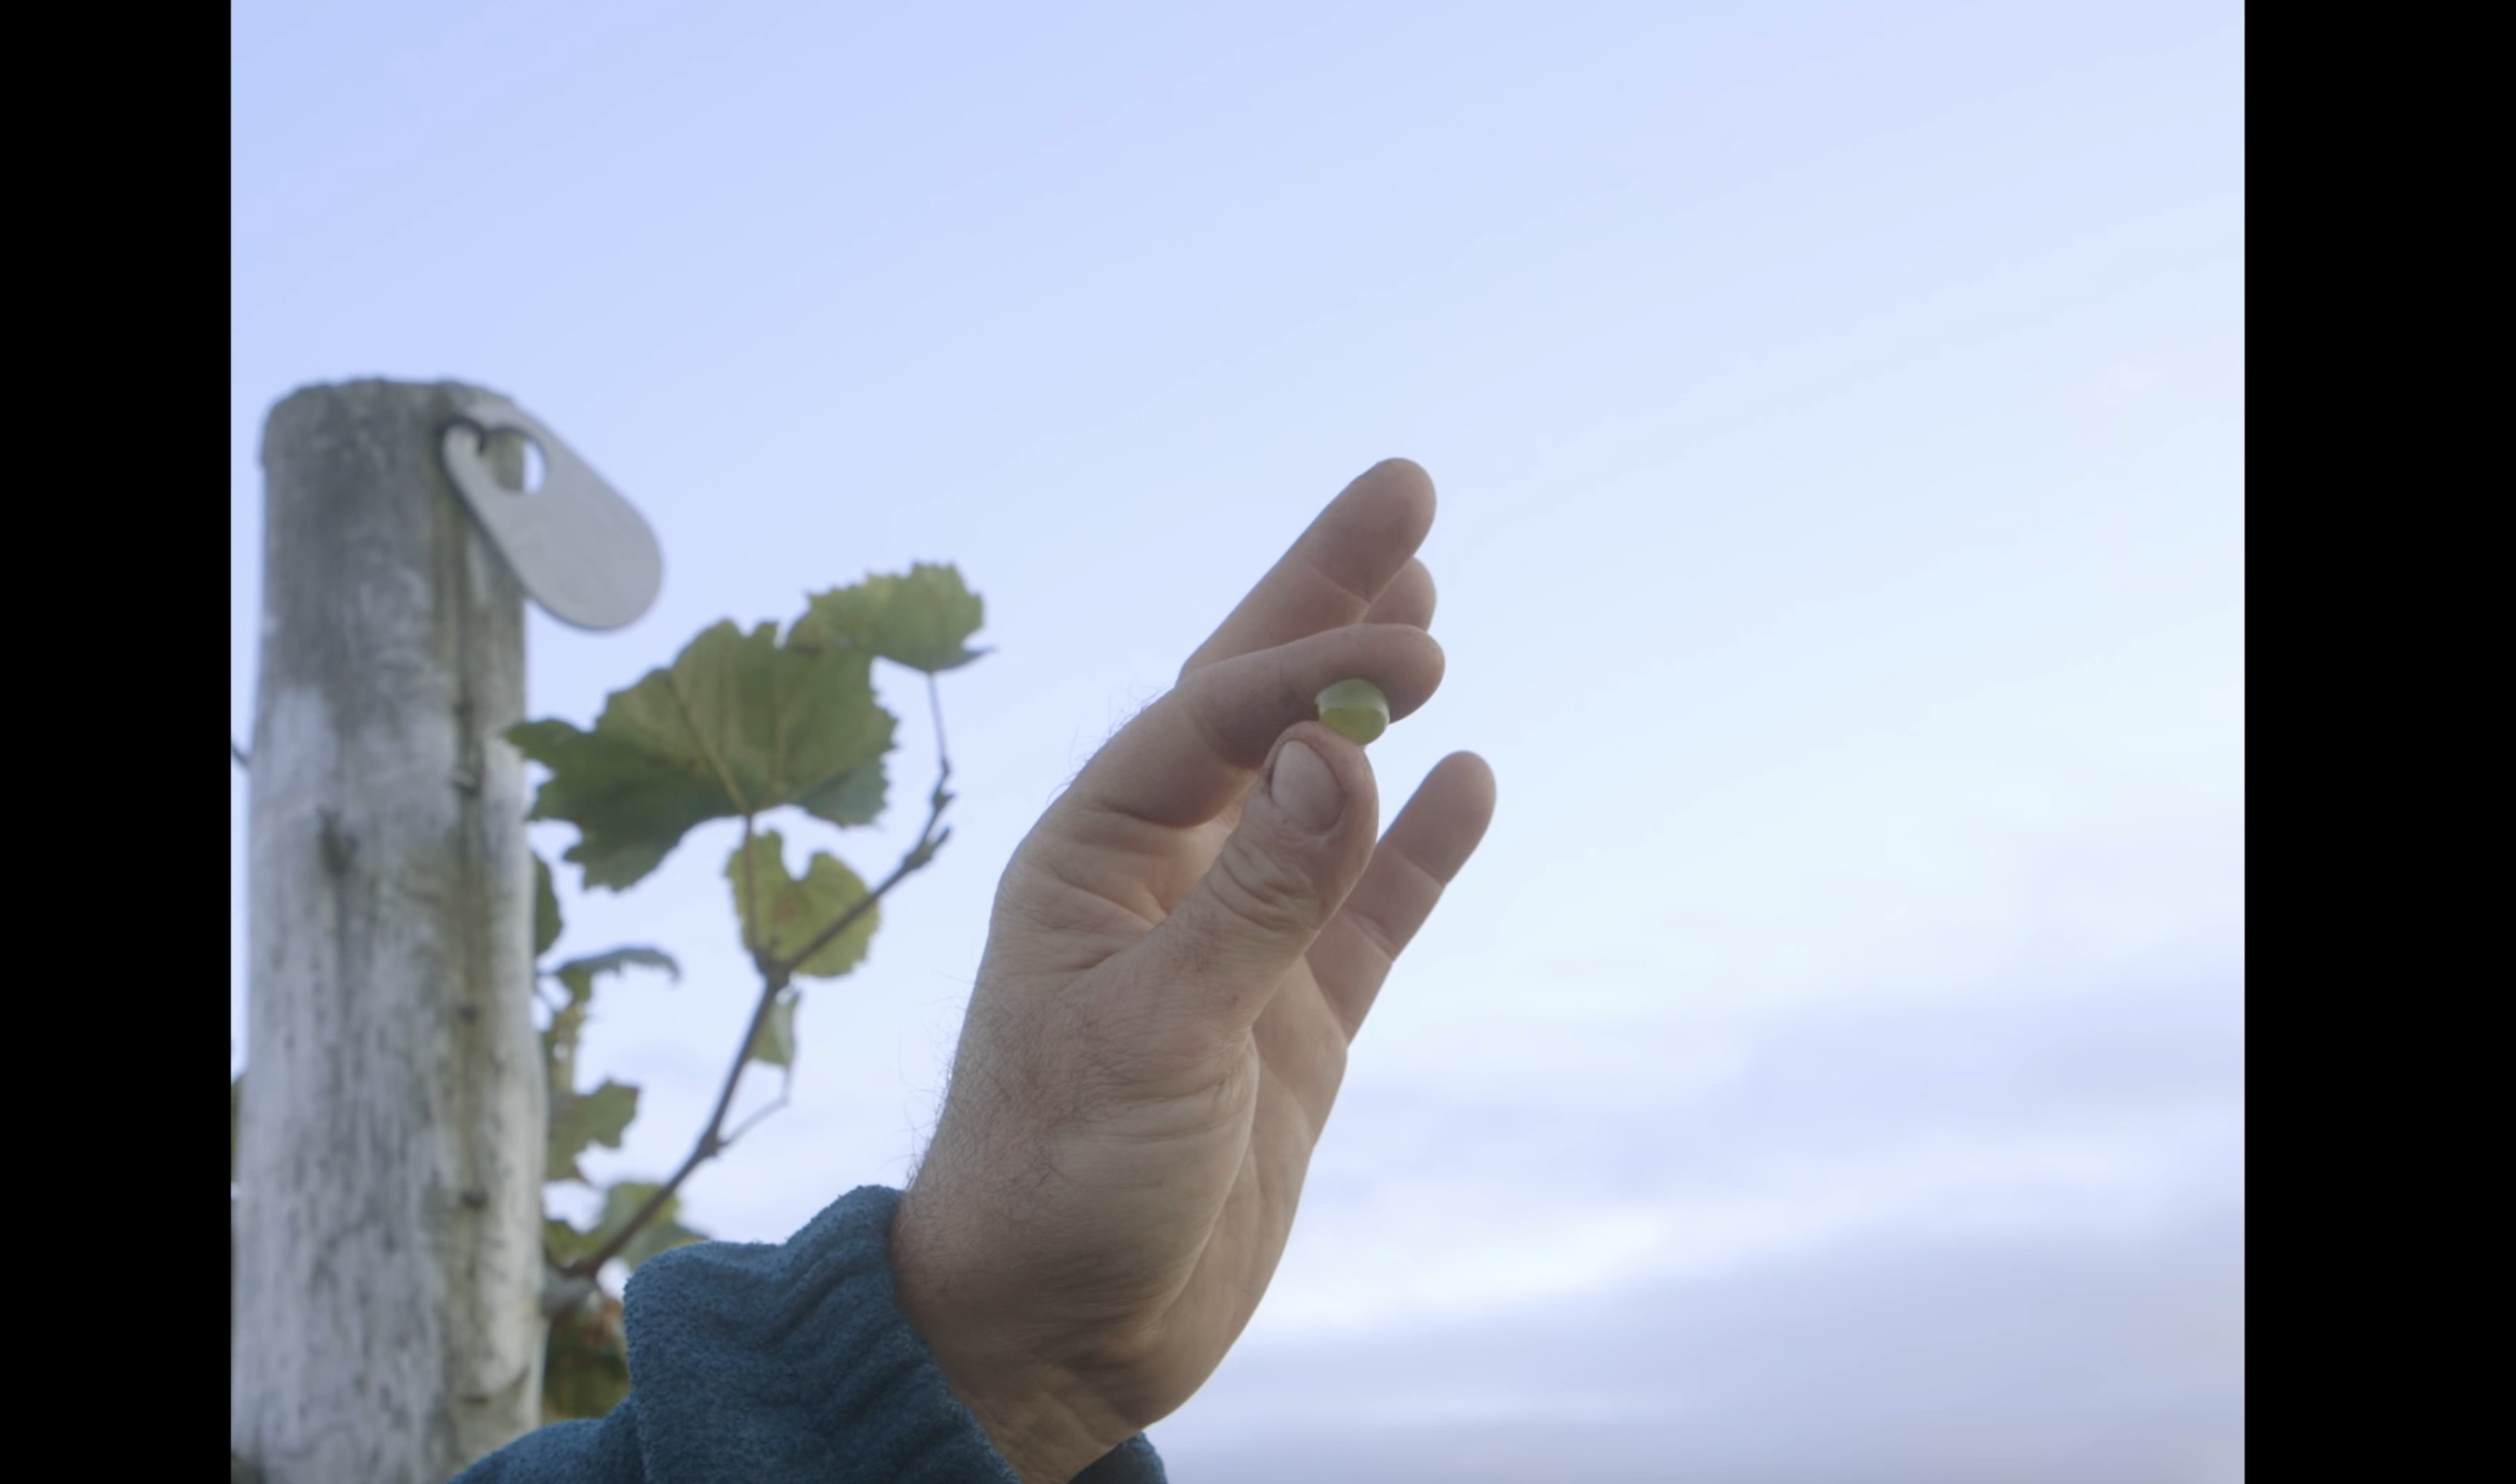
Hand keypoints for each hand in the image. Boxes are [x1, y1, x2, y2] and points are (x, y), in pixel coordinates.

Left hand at [890, 460, 1497, 1481]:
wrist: (1051, 1336)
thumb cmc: (1055, 1182)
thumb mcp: (1153, 1037)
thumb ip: (1252, 901)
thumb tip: (1334, 751)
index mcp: (1093, 858)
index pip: (1213, 716)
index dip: (1312, 665)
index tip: (1414, 643)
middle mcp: (1161, 877)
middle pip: (1254, 705)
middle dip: (1324, 601)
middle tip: (1405, 493)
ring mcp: (1232, 946)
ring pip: (1316, 792)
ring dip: (1366, 701)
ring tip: (1424, 602)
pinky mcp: (1287, 1024)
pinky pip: (1363, 911)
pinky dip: (1413, 850)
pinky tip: (1464, 778)